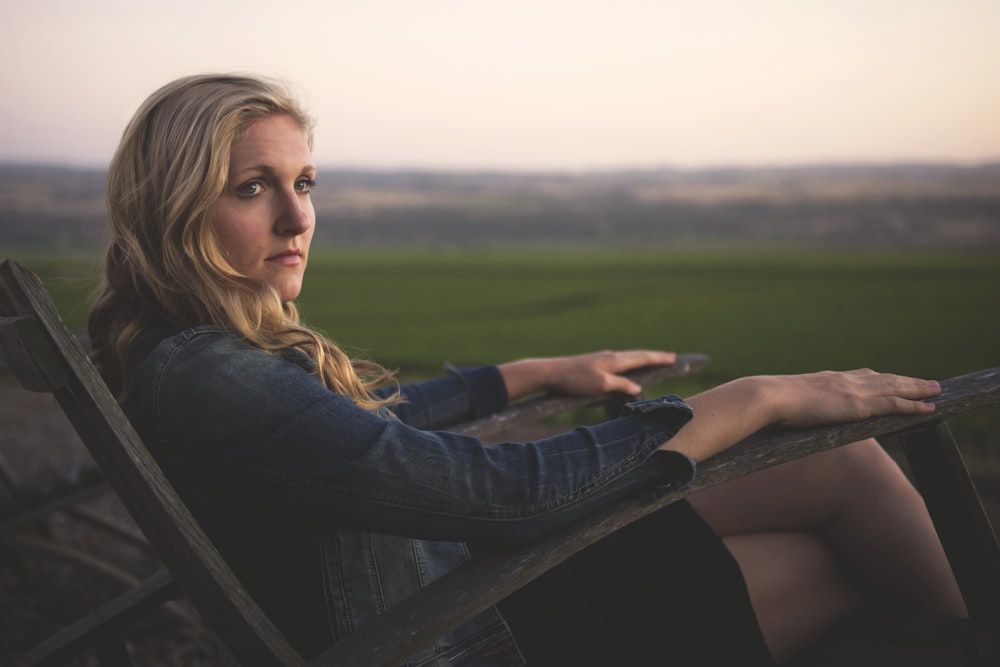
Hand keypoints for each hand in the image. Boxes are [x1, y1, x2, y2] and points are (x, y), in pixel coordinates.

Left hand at [499, 349, 676, 400]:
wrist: (549, 374)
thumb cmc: (574, 380)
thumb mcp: (601, 386)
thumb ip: (621, 386)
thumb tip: (637, 388)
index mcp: (614, 360)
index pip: (642, 357)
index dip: (659, 358)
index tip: (674, 358)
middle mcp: (609, 356)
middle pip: (636, 355)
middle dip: (654, 357)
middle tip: (670, 357)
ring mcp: (600, 359)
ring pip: (627, 358)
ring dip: (641, 359)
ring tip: (652, 361)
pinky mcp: (592, 364)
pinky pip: (617, 363)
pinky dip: (628, 364)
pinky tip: (624, 368)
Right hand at [767, 369, 939, 427]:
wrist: (769, 396)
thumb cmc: (768, 403)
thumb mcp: (784, 403)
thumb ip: (793, 407)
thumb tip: (784, 416)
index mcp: (826, 379)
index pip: (859, 376)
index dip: (879, 378)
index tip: (890, 378)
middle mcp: (843, 380)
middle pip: (883, 378)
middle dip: (905, 381)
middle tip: (926, 382)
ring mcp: (852, 391)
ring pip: (894, 388)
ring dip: (917, 388)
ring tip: (936, 390)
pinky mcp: (857, 405)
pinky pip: (893, 405)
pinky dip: (912, 405)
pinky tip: (928, 408)